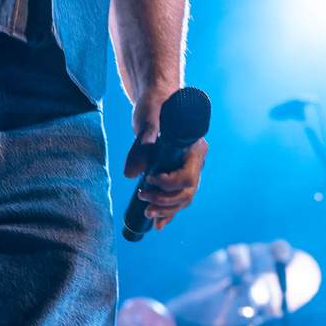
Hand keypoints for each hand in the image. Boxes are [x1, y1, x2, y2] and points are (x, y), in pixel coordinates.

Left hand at [124, 91, 206, 231]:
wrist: (156, 102)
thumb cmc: (156, 106)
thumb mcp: (147, 122)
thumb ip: (140, 146)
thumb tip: (129, 174)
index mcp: (195, 148)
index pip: (188, 176)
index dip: (170, 184)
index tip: (149, 180)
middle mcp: (195, 161)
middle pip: (188, 191)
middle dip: (166, 201)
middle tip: (143, 198)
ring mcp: (188, 169)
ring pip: (184, 198)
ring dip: (167, 210)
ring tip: (148, 213)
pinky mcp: (177, 173)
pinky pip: (177, 198)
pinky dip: (168, 212)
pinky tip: (158, 223)